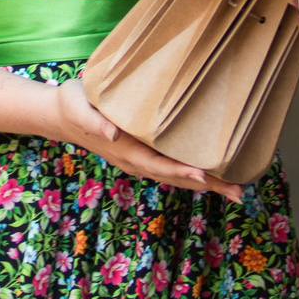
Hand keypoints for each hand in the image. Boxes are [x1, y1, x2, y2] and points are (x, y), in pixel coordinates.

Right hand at [48, 78, 243, 201]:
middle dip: (207, 186)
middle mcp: (134, 161)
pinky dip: (194, 176)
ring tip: (237, 192)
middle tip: (239, 193)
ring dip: (207, 186)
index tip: (203, 175)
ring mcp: (139, 161)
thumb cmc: (71, 104)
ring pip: (176, 178)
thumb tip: (114, 135)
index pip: (156, 164)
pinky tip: (212, 177)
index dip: (179, 172)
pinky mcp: (142, 156)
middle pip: (174, 178)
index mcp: (123, 150)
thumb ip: (95, 121)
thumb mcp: (79, 106)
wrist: (59, 116)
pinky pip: (171, 170)